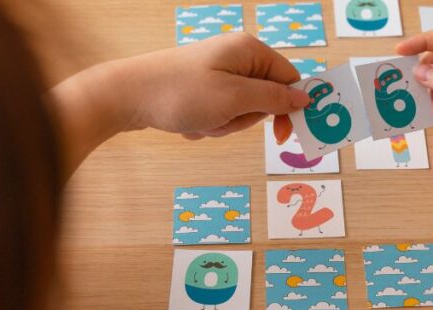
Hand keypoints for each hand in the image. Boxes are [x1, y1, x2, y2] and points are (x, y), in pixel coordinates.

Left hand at [115, 33, 309, 138]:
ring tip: (200, 120)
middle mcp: (237, 56)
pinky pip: (221, 112)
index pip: (289, 79)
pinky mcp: (204, 86)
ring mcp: (219, 71)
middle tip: (220, 117)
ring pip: (242, 110)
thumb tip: (304, 98)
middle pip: (265, 99)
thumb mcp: (234, 100)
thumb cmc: (180, 94)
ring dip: (224, 124)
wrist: (128, 96)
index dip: (289, 108)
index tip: (283, 135)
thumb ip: (273, 99)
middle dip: (244, 118)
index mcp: (250, 50)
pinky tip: (189, 121)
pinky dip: (209, 123)